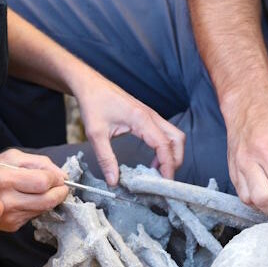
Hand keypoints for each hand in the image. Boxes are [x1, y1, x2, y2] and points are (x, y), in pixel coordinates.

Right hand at [0, 149, 68, 231]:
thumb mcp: (13, 157)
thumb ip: (41, 163)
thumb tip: (62, 176)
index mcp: (4, 178)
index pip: (43, 182)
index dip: (56, 179)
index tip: (58, 177)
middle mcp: (6, 200)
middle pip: (47, 200)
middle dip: (60, 192)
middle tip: (60, 186)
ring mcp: (9, 216)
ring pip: (44, 209)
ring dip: (49, 200)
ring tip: (41, 190)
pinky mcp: (12, 226)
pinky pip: (35, 215)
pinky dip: (38, 207)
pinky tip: (28, 199)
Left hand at [70, 69, 184, 184]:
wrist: (90, 85)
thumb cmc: (93, 104)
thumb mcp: (96, 134)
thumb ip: (106, 158)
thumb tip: (113, 180)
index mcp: (141, 119)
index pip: (164, 145)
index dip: (168, 165)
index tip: (164, 181)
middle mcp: (151, 116)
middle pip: (177, 140)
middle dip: (176, 160)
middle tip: (164, 178)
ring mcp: (151, 115)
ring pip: (174, 136)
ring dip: (172, 154)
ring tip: (158, 171)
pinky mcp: (148, 117)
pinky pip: (165, 133)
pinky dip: (165, 148)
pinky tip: (153, 160)